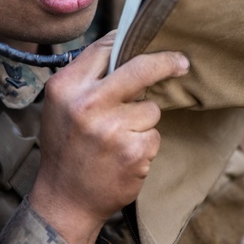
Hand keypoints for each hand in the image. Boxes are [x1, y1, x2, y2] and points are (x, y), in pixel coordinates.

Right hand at [29, 32, 188, 243]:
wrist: (65, 201)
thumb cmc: (66, 148)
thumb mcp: (61, 106)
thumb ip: (88, 79)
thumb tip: (125, 48)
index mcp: (66, 87)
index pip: (106, 48)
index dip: (131, 42)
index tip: (153, 43)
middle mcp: (88, 104)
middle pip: (140, 68)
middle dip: (166, 62)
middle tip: (183, 63)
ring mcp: (112, 128)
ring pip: (151, 108)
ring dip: (143, 123)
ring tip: (118, 140)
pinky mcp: (133, 151)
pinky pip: (154, 136)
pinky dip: (145, 146)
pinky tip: (124, 157)